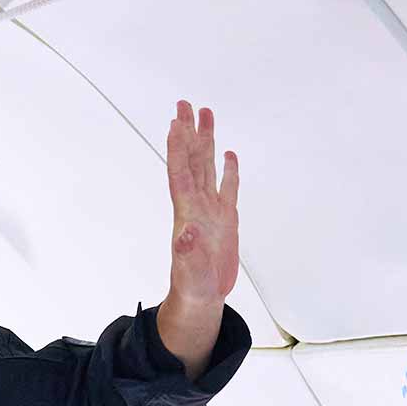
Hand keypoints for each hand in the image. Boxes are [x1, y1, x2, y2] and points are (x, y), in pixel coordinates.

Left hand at [164, 100, 239, 309]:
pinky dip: (228, 170)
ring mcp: (211, 212)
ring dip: (206, 142)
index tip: (177, 123)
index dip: (178, 149)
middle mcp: (197, 207)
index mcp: (188, 215)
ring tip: (205, 115)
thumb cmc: (193, 289)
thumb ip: (189, 254)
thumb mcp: (192, 274)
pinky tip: (229, 154)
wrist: (200, 300)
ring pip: (207, 168)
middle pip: (192, 161)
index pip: (181, 174)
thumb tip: (187, 234)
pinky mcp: (225, 221)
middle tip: (186, 105)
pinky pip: (226, 188)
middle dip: (189, 133)